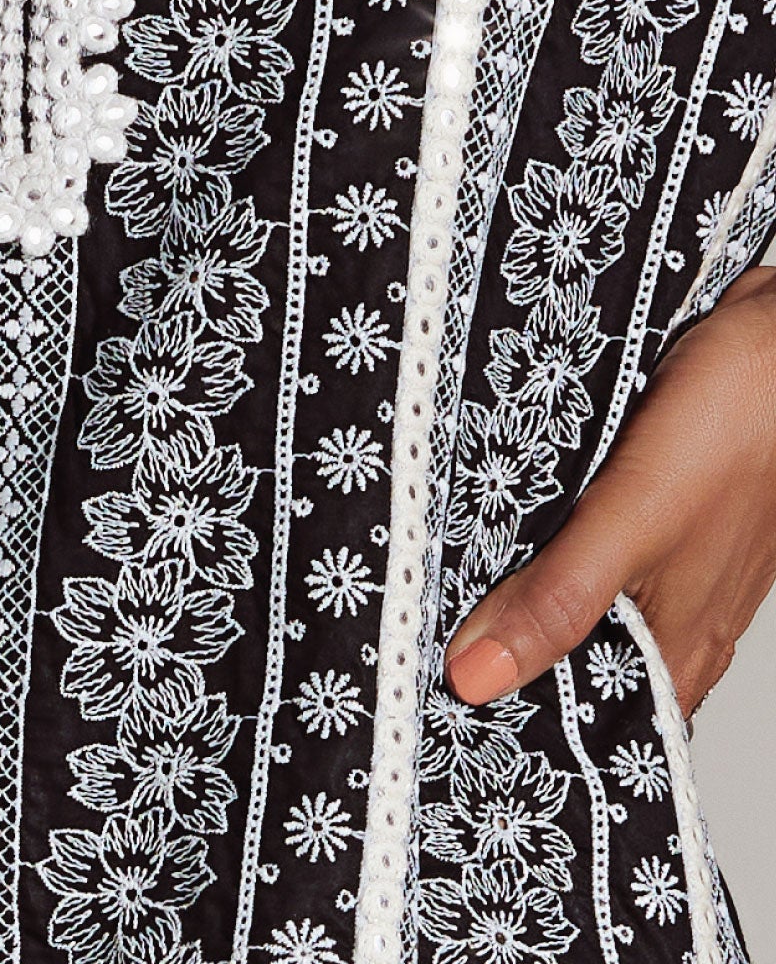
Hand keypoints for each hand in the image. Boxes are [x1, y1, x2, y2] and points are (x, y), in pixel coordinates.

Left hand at [445, 264, 775, 720]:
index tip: (431, 709)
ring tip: (430, 571)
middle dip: (496, 645)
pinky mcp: (648, 501)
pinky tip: (493, 508)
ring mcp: (663, 556)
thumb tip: (477, 674)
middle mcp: (673, 613)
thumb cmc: (738, 425)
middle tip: (410, 634)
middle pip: (569, 653)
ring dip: (511, 580)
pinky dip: (536, 528)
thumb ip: (560, 598)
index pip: (585, 721)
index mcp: (678, 648)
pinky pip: (579, 534)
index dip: (513, 721)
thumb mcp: (633, 520)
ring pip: (570, 589)